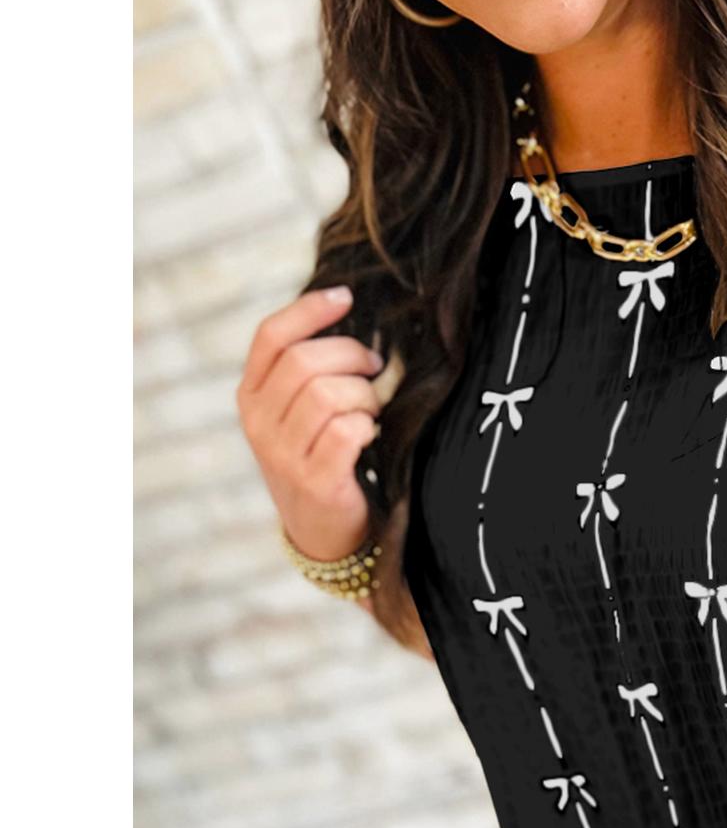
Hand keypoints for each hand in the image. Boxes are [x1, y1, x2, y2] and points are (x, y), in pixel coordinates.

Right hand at [236, 284, 398, 560]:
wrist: (322, 530)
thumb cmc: (320, 455)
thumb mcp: (298, 411)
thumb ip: (310, 369)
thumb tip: (348, 310)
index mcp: (251, 396)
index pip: (270, 336)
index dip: (309, 309)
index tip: (346, 297)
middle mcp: (259, 423)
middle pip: (305, 361)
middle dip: (352, 356)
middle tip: (374, 370)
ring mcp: (282, 454)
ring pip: (328, 394)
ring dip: (365, 396)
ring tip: (371, 410)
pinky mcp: (314, 481)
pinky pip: (347, 431)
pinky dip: (368, 426)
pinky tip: (370, 435)